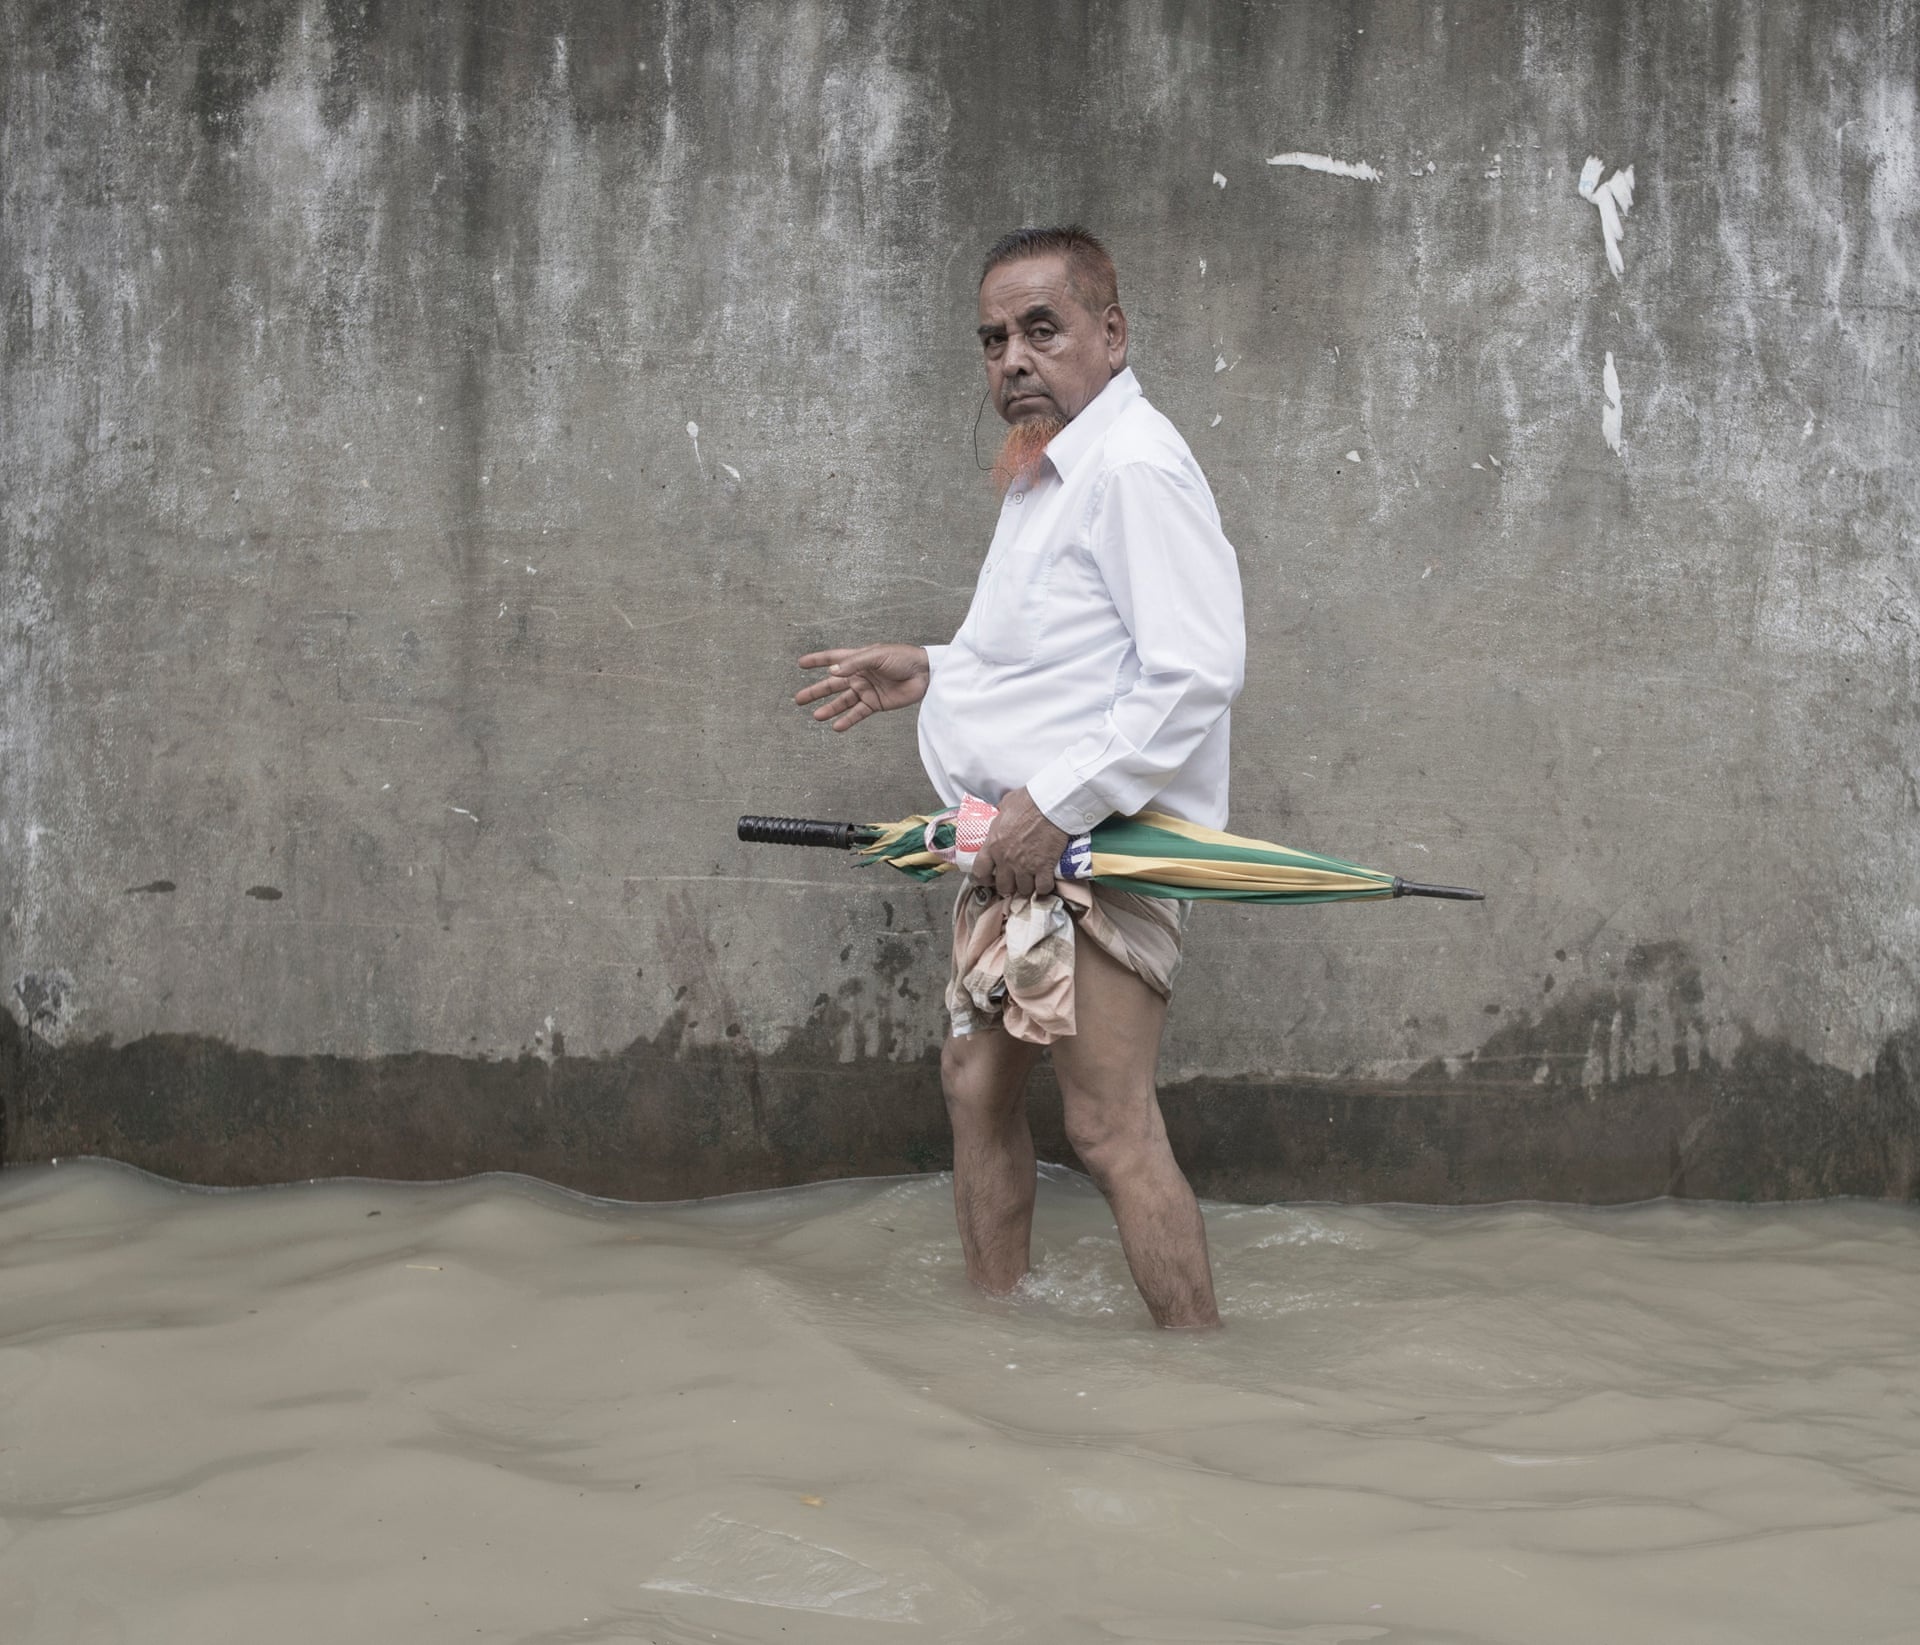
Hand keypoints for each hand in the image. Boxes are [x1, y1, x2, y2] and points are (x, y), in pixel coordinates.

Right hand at [795, 645, 930, 731]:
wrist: (924, 673)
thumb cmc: (902, 657)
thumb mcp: (877, 655)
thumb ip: (854, 663)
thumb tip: (832, 672)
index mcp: (858, 659)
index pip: (832, 659)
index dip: (817, 661)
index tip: (800, 664)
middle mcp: (859, 675)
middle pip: (832, 684)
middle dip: (816, 691)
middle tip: (798, 699)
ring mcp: (866, 690)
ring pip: (842, 701)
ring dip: (829, 709)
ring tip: (816, 716)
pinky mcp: (876, 704)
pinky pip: (858, 713)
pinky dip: (847, 720)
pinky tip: (836, 726)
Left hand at [973, 787, 1070, 898]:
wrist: (1050, 804)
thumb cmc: (1028, 801)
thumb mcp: (1005, 806)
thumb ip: (1000, 817)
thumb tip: (1001, 815)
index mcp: (993, 844)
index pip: (980, 871)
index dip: (984, 878)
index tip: (990, 878)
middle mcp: (1006, 859)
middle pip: (1003, 886)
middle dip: (1008, 885)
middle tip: (1014, 880)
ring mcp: (1025, 866)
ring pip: (1023, 890)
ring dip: (1027, 887)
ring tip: (1031, 880)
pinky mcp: (1044, 867)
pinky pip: (1043, 888)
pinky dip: (1045, 887)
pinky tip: (1046, 881)